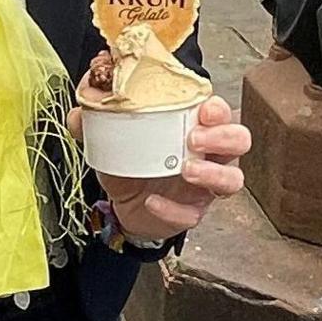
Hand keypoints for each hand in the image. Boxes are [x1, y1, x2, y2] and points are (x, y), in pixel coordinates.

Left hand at [93, 95, 248, 243]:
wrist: (122, 204)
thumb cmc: (130, 161)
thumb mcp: (111, 136)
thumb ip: (95, 119)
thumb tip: (80, 107)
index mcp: (193, 126)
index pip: (221, 111)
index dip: (219, 109)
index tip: (203, 108)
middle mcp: (208, 153)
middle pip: (240, 140)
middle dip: (224, 137)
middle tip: (193, 139)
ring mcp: (206, 185)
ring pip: (233, 179)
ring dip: (214, 173)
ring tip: (186, 171)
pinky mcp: (193, 212)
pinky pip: (196, 214)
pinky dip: (174, 209)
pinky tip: (153, 201)